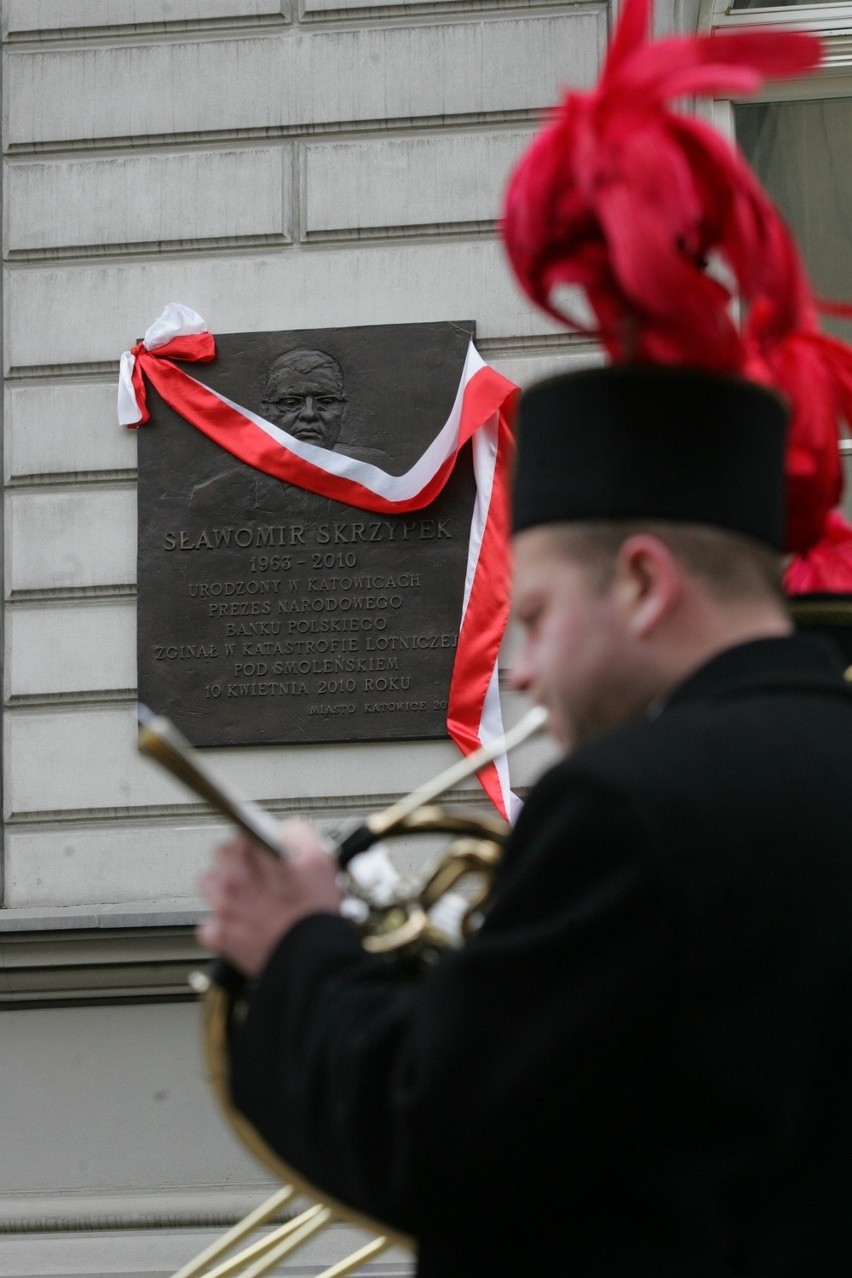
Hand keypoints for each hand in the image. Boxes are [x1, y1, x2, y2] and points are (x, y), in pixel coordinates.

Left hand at [197, 818, 342, 977]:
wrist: (311, 959)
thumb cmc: (315, 913)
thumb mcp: (320, 860)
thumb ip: (298, 834)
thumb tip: (286, 830)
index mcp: (254, 858)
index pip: (241, 832)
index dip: (254, 839)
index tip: (260, 845)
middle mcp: (232, 880)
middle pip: (220, 856)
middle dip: (236, 861)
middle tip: (257, 873)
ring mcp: (223, 909)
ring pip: (209, 885)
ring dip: (223, 888)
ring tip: (247, 898)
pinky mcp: (220, 936)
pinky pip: (209, 925)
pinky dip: (222, 925)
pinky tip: (242, 925)